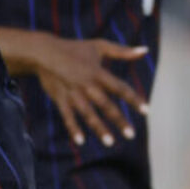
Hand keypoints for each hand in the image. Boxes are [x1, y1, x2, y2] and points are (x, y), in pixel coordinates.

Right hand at [31, 35, 148, 147]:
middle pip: (105, 105)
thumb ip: (122, 51)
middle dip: (118, 120)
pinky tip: (81, 141)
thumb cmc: (74, 48)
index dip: (133, 99)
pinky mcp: (60, 99)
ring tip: (110, 142)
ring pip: (88, 113)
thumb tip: (145, 50)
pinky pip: (67, 116)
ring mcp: (73, 93)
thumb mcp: (99, 46)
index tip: (146, 111)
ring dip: (99, 128)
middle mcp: (86, 84)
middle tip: (131, 135)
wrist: (43, 52)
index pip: (120, 88)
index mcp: (97, 72)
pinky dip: (73, 129)